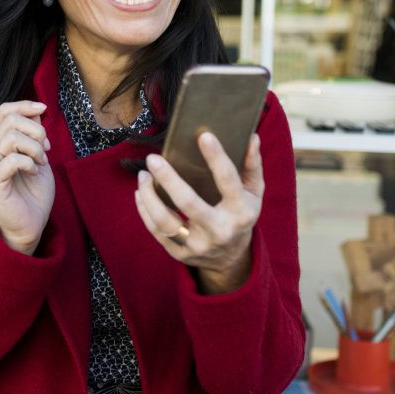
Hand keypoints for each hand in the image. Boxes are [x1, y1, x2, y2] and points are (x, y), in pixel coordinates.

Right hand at [0, 101, 54, 254]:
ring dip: (34, 148)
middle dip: (36, 130)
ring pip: (11, 138)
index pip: (4, 111)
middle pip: (10, 120)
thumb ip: (34, 135)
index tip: (44, 109)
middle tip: (46, 150)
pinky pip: (12, 160)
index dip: (24, 105)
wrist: (30, 224)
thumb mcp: (38, 157)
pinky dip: (29, 163)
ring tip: (41, 162)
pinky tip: (34, 172)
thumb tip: (37, 110)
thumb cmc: (33, 193)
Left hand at [133, 132, 263, 293]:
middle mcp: (219, 231)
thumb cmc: (240, 216)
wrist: (230, 258)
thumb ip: (252, 166)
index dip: (216, 157)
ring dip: (149, 195)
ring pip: (164, 220)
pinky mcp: (179, 253)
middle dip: (168, 178)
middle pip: (188, 203)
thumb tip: (251, 137)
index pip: (228, 181)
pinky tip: (140, 192)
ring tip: (143, 174)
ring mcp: (197, 245)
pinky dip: (144, 209)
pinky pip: (155, 230)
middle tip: (152, 158)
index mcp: (240, 212)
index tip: (204, 135)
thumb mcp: (254, 193)